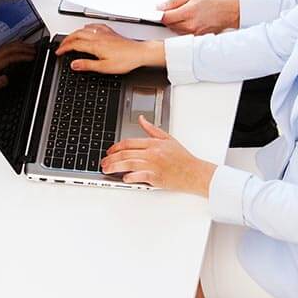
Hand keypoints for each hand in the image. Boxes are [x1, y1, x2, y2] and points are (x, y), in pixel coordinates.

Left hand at [0, 41, 36, 103]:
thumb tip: (6, 78)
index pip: (9, 57)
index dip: (21, 56)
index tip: (31, 57)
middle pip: (8, 48)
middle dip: (23, 47)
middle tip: (34, 50)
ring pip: (6, 47)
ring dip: (18, 45)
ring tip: (29, 47)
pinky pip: (3, 49)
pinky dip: (12, 46)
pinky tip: (17, 48)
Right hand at [56, 24, 163, 73]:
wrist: (139, 53)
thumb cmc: (125, 61)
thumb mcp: (104, 68)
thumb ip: (87, 65)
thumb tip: (74, 64)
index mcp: (95, 46)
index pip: (75, 44)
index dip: (64, 48)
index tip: (59, 52)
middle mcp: (99, 37)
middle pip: (77, 34)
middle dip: (67, 39)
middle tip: (61, 45)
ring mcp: (104, 33)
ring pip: (85, 29)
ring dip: (75, 33)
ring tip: (70, 38)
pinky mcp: (110, 32)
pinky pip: (95, 26)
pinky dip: (87, 27)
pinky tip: (88, 29)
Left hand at [101, 115, 216, 193]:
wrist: (194, 172)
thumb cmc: (182, 157)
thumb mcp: (167, 138)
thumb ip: (151, 129)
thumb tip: (141, 119)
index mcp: (153, 143)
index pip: (129, 142)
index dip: (116, 147)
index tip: (109, 151)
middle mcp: (152, 154)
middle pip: (126, 153)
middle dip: (111, 158)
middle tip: (103, 162)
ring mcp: (154, 166)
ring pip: (129, 164)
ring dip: (115, 167)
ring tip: (107, 169)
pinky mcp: (156, 178)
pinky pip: (140, 176)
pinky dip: (131, 177)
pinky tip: (124, 178)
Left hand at [159, 0, 239, 34]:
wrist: (229, 10)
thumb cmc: (214, 1)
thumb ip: (174, 0)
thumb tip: (162, 5)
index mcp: (188, 13)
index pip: (165, 18)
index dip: (159, 14)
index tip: (158, 11)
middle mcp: (190, 26)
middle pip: (169, 25)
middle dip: (167, 18)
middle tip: (170, 10)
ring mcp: (194, 33)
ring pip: (175, 30)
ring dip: (174, 23)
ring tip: (182, 13)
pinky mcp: (197, 37)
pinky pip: (183, 34)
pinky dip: (182, 28)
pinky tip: (187, 20)